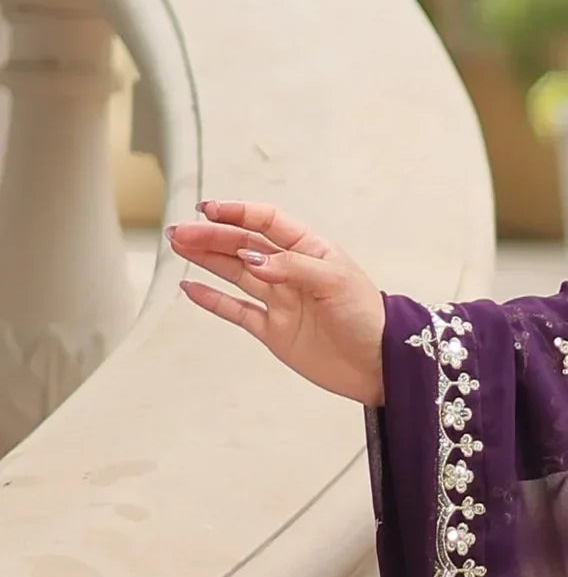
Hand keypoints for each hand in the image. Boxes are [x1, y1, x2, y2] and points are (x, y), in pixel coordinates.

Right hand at [167, 200, 385, 406]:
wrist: (380, 367)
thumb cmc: (368, 318)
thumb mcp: (335, 281)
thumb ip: (291, 267)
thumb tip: (251, 259)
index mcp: (310, 251)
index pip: (268, 222)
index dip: (239, 213)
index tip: (209, 210)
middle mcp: (291, 273)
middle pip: (244, 246)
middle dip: (212, 236)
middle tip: (180, 232)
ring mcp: (281, 301)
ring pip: (235, 274)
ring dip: (207, 259)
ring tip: (178, 245)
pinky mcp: (274, 331)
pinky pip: (237, 311)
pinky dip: (213, 299)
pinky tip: (191, 287)